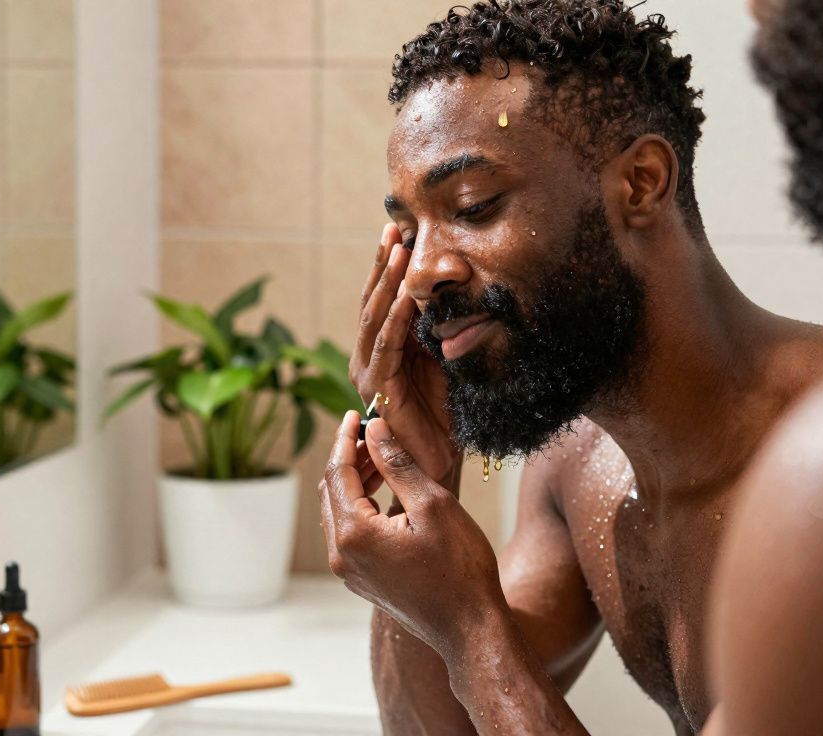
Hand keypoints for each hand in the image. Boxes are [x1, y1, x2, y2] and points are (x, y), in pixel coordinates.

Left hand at [320, 412, 505, 655]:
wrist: (470, 628)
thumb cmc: (460, 567)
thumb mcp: (432, 504)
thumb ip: (396, 463)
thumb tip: (373, 429)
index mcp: (353, 534)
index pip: (337, 472)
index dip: (346, 438)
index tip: (356, 413)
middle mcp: (341, 555)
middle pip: (332, 492)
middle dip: (349, 458)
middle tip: (374, 432)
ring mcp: (350, 571)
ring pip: (340, 513)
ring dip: (356, 483)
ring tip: (384, 459)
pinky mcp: (363, 580)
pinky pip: (351, 533)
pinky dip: (362, 507)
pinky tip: (387, 494)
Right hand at [351, 224, 459, 488]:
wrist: (441, 464)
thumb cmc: (446, 417)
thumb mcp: (447, 361)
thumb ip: (440, 331)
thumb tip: (452, 291)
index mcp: (384, 350)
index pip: (383, 300)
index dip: (389, 267)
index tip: (399, 230)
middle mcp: (370, 358)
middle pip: (373, 302)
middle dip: (384, 265)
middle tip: (392, 228)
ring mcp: (370, 375)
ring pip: (375, 319)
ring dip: (388, 283)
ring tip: (398, 251)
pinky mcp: (381, 392)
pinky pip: (387, 348)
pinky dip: (397, 319)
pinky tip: (406, 295)